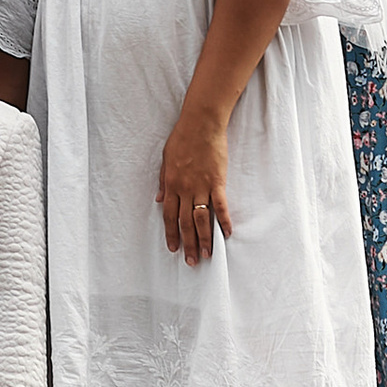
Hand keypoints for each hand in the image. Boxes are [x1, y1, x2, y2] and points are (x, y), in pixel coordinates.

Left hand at [157, 105, 231, 262]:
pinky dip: (223, 221)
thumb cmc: (182, 139)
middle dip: (187, 244)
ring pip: (201, 219)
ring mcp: (202, 186)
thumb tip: (159, 200)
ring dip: (204, 239)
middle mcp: (185, 189)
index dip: (171, 234)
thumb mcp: (165, 159)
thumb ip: (163, 181)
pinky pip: (220, 206)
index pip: (170, 216)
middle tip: (191, 262)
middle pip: (185, 222)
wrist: (200, 124)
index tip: (173, 249)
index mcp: (171, 184)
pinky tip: (226, 234)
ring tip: (207, 255)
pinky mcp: (217, 182)